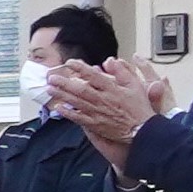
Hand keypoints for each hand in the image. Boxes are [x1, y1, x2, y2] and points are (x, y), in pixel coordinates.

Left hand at [48, 60, 162, 148]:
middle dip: (64, 83)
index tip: (69, 63)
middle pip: (80, 90)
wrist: (142, 131)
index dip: (80, 69)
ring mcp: (98, 113)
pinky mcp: (95, 124)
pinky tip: (58, 108)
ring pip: (77, 103)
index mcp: (112, 89)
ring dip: (62, 95)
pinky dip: (68, 113)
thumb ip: (122, 72)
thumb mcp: (135, 86)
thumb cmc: (139, 108)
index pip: (93, 76)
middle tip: (51, 77)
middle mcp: (103, 100)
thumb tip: (110, 61)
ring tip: (50, 89)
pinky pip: (79, 118)